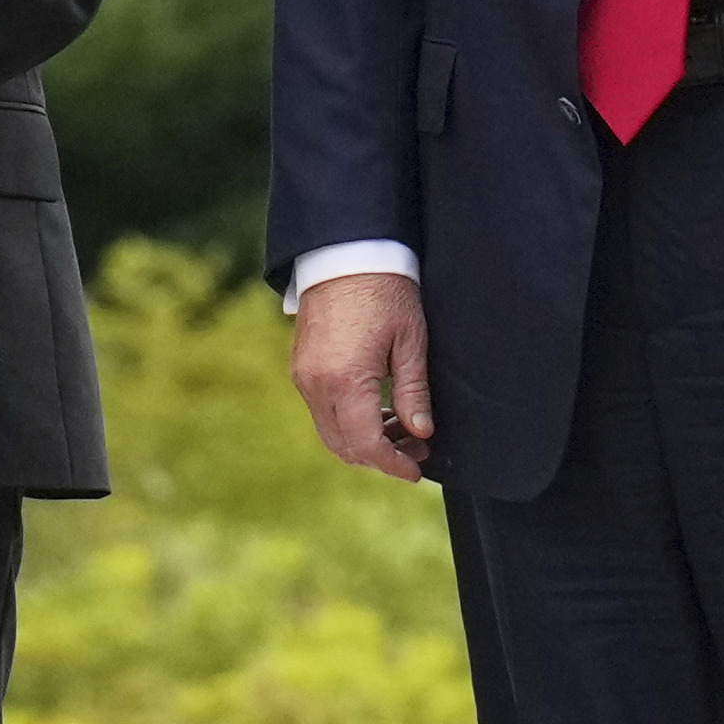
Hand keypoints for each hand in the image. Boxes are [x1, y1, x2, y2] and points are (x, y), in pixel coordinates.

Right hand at [288, 269, 437, 482]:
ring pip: (330, 431)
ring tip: (403, 428)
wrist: (345, 252)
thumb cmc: (385, 290)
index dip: (393, 465)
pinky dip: (349, 421)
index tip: (417, 470)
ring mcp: (303, 376)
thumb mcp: (411, 341)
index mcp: (346, 380)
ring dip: (364, 440)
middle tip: (416, 449)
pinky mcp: (301, 367)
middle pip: (344, 446)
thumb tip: (422, 433)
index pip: (366, 444)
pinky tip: (379, 409)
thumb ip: (415, 392)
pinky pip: (322, 410)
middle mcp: (316, 384)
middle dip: (380, 457)